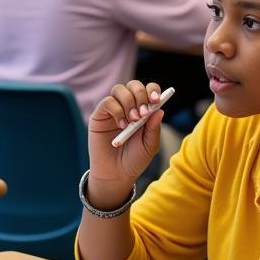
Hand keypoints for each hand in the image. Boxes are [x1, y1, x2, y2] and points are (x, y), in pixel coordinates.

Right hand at [87, 80, 163, 209]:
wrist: (116, 174)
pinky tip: (121, 126)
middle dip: (141, 95)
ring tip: (132, 121)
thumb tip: (160, 110)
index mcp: (143, 110)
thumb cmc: (134, 159)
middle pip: (134, 85)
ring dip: (129, 103)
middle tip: (143, 113)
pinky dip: (117, 111)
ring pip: (119, 89)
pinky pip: (108, 102)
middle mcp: (128, 106)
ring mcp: (113, 109)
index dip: (153, 90)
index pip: (149, 90)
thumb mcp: (149, 146)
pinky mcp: (99, 115)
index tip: (156, 101)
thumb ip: (154, 128)